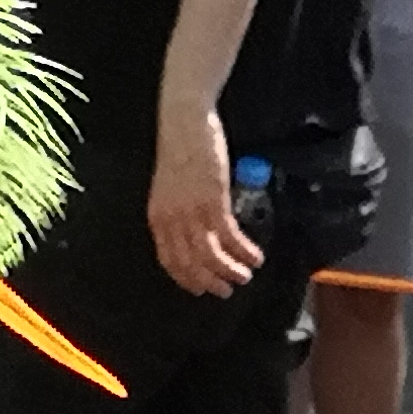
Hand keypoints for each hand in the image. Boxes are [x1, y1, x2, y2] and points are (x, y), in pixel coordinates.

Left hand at [148, 106, 259, 296]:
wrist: (185, 123)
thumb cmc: (179, 150)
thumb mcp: (170, 188)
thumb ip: (177, 213)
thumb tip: (195, 234)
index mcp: (158, 218)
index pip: (169, 260)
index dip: (186, 279)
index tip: (200, 289)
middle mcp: (172, 221)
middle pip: (190, 264)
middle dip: (210, 282)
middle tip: (227, 290)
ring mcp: (192, 213)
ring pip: (210, 256)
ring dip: (230, 271)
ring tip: (245, 276)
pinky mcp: (213, 202)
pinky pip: (229, 237)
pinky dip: (243, 251)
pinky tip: (255, 256)